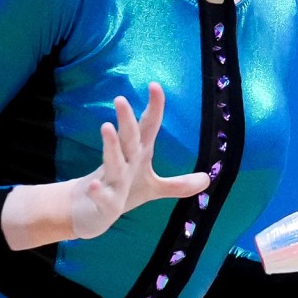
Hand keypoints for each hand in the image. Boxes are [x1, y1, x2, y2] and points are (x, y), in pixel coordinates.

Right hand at [69, 81, 209, 239]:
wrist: (89, 213)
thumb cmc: (123, 192)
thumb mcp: (153, 188)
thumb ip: (178, 184)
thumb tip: (208, 179)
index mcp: (138, 154)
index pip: (147, 127)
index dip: (153, 108)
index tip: (155, 85)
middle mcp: (125, 162)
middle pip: (128, 138)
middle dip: (126, 119)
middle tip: (120, 98)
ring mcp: (112, 181)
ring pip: (113, 161)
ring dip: (110, 144)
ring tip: (106, 126)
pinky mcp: (103, 202)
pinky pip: (100, 196)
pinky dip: (97, 192)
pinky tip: (94, 187)